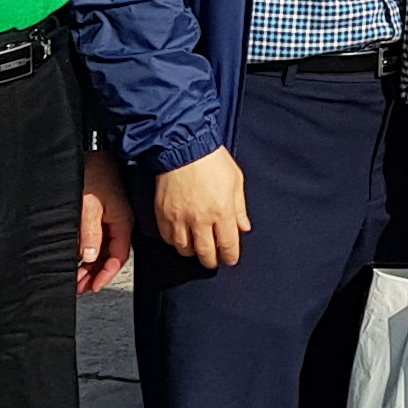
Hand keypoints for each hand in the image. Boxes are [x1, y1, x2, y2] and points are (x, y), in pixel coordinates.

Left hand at [76, 149, 136, 293]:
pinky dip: (89, 249)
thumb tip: (91, 256)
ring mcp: (113, 217)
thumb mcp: (89, 206)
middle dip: (95, 273)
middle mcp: (120, 222)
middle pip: (110, 256)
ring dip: (90, 263)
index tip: (92, 287)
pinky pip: (99, 237)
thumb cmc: (95, 172)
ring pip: (103, 248)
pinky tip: (79, 256)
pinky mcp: (104, 210)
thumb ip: (90, 233)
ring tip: (76, 276)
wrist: (94, 150)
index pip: (117, 258)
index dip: (105, 275)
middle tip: (79, 286)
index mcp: (123, 222)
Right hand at [153, 147, 248, 268]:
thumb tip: (244, 226)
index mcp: (222, 211)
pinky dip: (174, 241)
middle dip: (211, 260)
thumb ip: (240, 208)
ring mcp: (180, 218)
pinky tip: (180, 238)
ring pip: (184, 248)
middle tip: (213, 260)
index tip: (230, 259)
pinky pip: (167, 237)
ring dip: (192, 252)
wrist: (183, 147)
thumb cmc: (211, 159)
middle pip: (205, 252)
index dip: (230, 256)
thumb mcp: (235, 181)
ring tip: (196, 249)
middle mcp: (200, 219)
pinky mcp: (164, 213)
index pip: (227, 245)